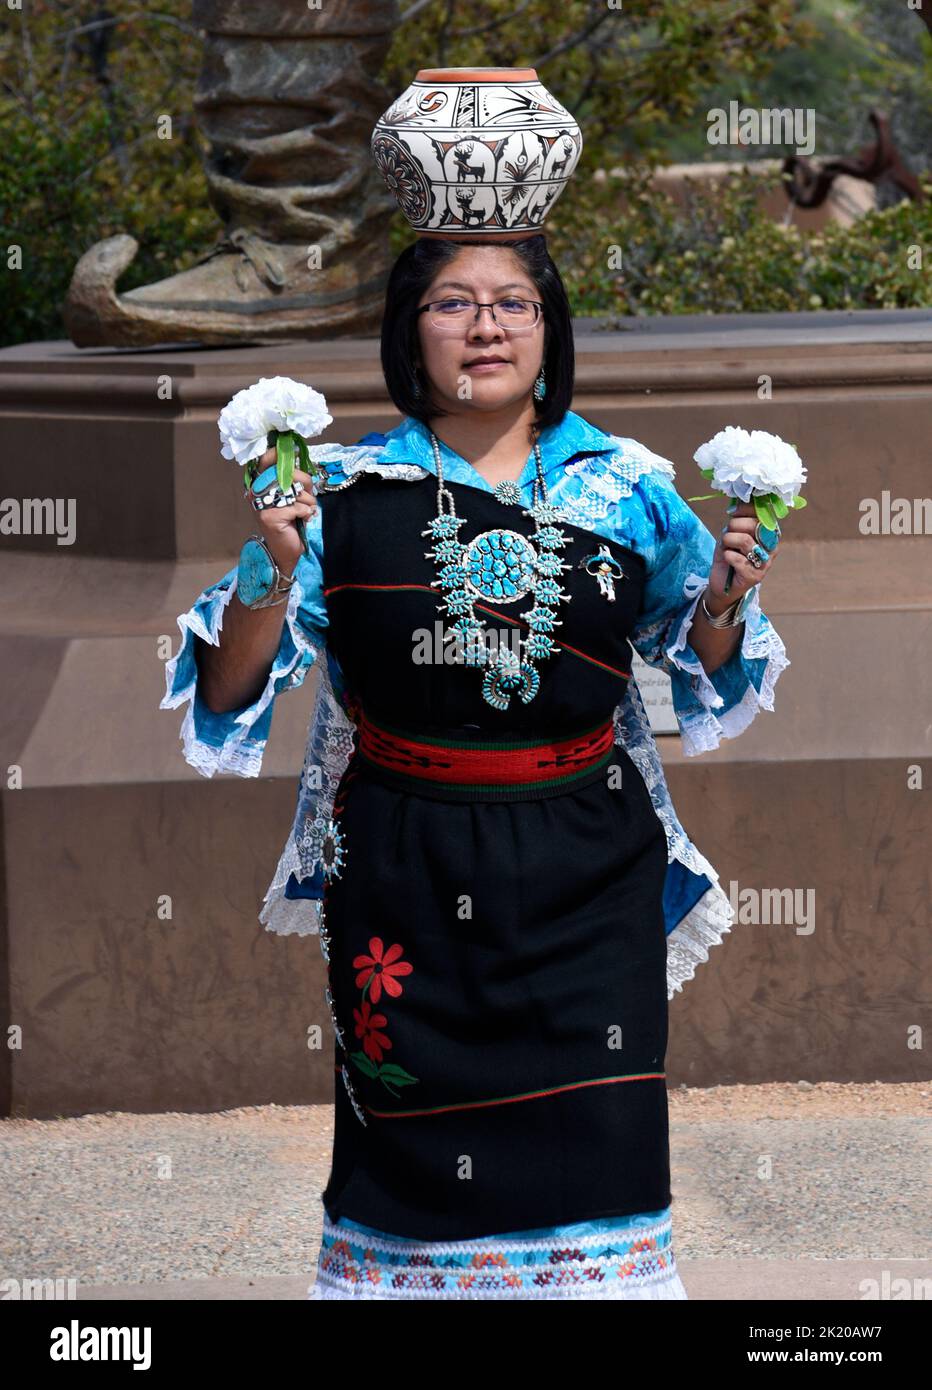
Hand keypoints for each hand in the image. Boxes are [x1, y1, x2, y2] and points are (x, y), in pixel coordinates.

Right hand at [244, 445, 317, 577]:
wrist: (288, 552)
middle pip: (287, 474)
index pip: (265, 461)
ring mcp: (262, 505)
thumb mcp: (293, 497)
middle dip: (305, 484)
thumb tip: (298, 457)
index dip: (277, 453)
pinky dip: (305, 514)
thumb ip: (293, 480)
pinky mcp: (270, 517)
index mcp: (262, 485)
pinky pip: (297, 507)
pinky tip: (301, 521)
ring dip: (307, 502)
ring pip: (295, 491)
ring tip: (303, 513)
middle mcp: (258, 492)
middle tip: (307, 496)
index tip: (290, 451)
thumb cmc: (293, 523)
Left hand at [706, 500, 775, 611]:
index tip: (732, 513)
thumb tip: (737, 503)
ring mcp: (766, 562)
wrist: (723, 584)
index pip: (764, 514)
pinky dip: (728, 556)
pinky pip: (738, 559)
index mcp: (769, 533)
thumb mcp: (732, 534)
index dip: (746, 509)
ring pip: (744, 540)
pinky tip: (727, 558)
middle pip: (753, 525)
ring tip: (726, 547)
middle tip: (727, 535)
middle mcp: (772, 547)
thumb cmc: (729, 556)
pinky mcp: (756, 576)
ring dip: (728, 541)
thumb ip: (738, 520)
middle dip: (733, 526)